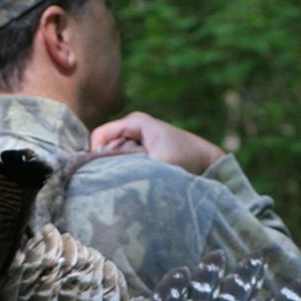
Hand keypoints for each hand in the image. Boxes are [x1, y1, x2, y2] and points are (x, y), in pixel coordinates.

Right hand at [90, 111, 226, 174]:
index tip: (100, 173)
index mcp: (135, 122)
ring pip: (115, 156)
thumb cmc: (185, 157)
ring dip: (121, 168)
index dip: (95, 153)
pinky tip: (141, 176)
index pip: (100, 134)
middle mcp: (132, 127)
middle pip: (107, 146)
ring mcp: (136, 138)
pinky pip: (125, 161)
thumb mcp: (159, 163)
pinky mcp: (140, 149)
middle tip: (123, 178)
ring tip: (139, 176)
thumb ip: (134, 166)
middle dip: (110, 163)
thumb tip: (111, 175)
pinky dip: (129, 170)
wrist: (205, 160)